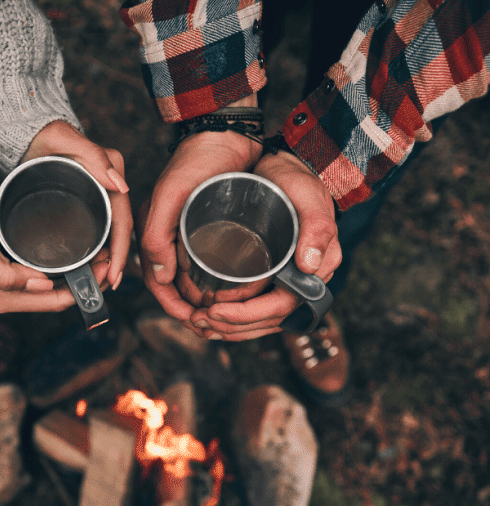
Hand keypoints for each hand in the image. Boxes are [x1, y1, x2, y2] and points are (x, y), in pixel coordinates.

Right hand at [0, 197, 111, 313]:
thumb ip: (5, 275)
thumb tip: (41, 285)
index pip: (51, 302)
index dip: (81, 290)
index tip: (103, 269)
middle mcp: (4, 301)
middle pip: (56, 300)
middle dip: (86, 286)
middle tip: (109, 264)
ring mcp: (8, 293)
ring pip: (53, 293)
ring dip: (79, 280)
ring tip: (101, 261)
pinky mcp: (12, 280)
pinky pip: (46, 284)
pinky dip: (66, 275)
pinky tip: (82, 262)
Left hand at [21, 120, 131, 290]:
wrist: (23, 132)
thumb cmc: (41, 133)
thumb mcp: (64, 139)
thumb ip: (94, 157)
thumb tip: (122, 187)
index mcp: (110, 173)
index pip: (122, 219)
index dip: (120, 251)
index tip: (112, 275)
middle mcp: (108, 185)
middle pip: (118, 231)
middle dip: (114, 261)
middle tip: (104, 286)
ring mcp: (96, 194)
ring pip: (107, 234)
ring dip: (105, 261)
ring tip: (96, 283)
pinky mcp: (84, 201)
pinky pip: (96, 230)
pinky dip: (94, 251)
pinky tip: (87, 268)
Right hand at [137, 98, 262, 328]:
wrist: (227, 132)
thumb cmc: (198, 159)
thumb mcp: (173, 194)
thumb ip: (157, 234)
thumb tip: (158, 278)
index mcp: (151, 233)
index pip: (156, 283)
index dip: (173, 308)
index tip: (197, 322)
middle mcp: (166, 238)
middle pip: (172, 287)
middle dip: (190, 312)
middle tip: (216, 325)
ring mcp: (186, 235)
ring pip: (189, 281)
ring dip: (202, 303)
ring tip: (226, 316)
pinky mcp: (205, 230)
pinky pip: (204, 266)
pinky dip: (214, 285)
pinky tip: (232, 294)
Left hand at [188, 150, 341, 340]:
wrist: (286, 166)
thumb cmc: (295, 180)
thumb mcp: (307, 196)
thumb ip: (316, 227)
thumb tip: (310, 266)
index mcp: (317, 270)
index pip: (282, 308)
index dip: (248, 316)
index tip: (215, 311)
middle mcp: (305, 282)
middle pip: (268, 321)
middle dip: (231, 326)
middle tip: (198, 320)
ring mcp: (289, 282)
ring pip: (260, 321)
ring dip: (229, 328)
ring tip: (198, 322)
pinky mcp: (273, 278)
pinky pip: (255, 309)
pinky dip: (233, 318)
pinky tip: (210, 316)